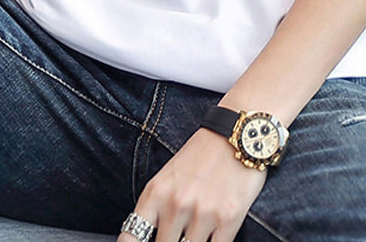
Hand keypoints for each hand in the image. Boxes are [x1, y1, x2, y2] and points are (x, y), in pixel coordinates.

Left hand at [117, 128, 267, 241]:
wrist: (235, 134)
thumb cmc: (201, 155)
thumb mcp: (169, 176)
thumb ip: (158, 207)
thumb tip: (151, 236)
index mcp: (156, 193)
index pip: (130, 237)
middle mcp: (176, 204)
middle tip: (178, 234)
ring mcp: (202, 213)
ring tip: (197, 230)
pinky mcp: (228, 219)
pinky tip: (214, 235)